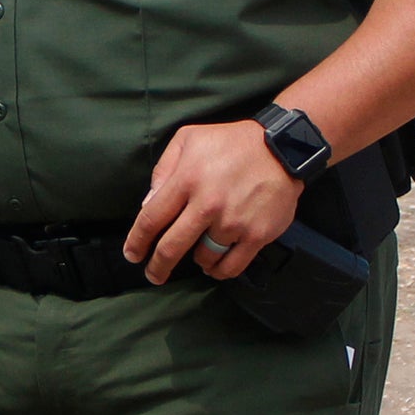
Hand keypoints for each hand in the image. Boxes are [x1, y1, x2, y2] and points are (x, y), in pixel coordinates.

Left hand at [122, 121, 300, 283]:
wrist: (282, 147)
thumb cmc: (230, 142)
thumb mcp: (188, 139)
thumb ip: (163, 170)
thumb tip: (148, 205)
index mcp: (187, 179)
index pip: (151, 220)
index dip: (137, 242)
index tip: (133, 254)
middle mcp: (208, 204)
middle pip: (172, 248)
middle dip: (157, 266)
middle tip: (153, 274)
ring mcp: (233, 222)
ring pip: (203, 258)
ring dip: (197, 260)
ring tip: (199, 251)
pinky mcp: (256, 235)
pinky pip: (231, 267)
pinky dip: (219, 271)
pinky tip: (214, 265)